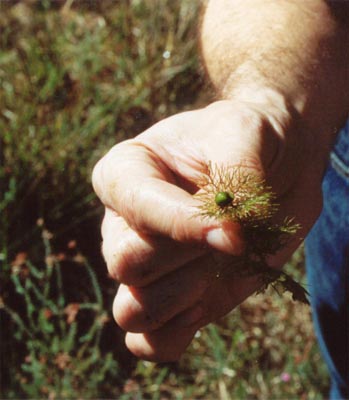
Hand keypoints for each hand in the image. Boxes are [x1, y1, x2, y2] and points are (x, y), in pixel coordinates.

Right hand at [92, 99, 322, 360]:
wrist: (274, 166)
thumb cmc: (249, 137)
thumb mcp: (245, 133)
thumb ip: (234, 177)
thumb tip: (226, 238)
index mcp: (127, 173)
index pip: (136, 206)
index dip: (184, 224)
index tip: (234, 230)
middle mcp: (125, 224)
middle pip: (126, 262)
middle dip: (186, 258)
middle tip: (232, 238)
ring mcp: (146, 266)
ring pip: (133, 309)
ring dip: (184, 299)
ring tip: (219, 267)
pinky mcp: (174, 300)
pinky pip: (149, 341)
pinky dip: (173, 338)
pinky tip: (204, 305)